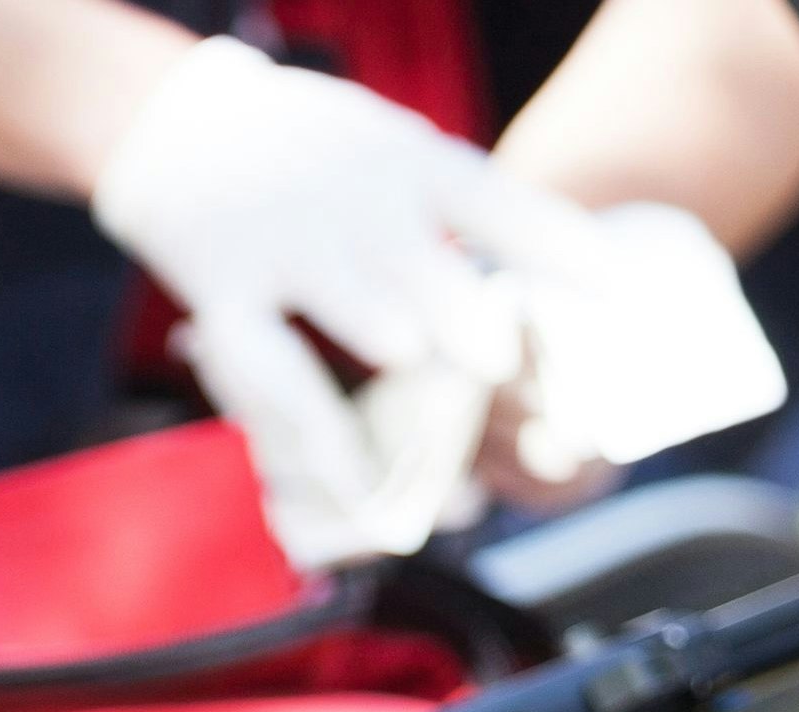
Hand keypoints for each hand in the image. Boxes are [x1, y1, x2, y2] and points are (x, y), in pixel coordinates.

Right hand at [90, 38, 547, 565]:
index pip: (493, 200)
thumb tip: (564, 307)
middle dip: (465, 320)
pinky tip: (361, 492)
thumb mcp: (400, 159)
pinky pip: (273, 378)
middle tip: (501, 369)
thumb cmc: (321, 162)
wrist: (186, 131)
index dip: (555, 245)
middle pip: (422, 261)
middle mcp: (351, 199)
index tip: (612, 291)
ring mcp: (286, 246)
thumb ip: (464, 225)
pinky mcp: (225, 300)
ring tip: (443, 425)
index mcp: (410, 164)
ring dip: (404, 372)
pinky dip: (319, 441)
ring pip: (355, 310)